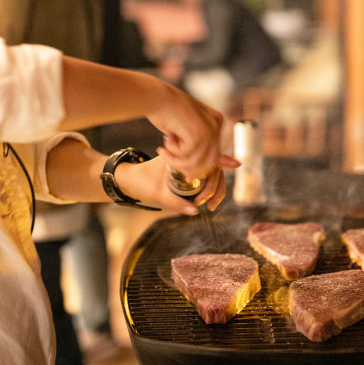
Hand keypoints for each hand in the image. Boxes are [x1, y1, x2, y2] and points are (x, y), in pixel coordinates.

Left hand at [114, 154, 229, 214]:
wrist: (129, 179)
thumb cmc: (141, 181)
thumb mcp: (158, 193)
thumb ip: (176, 203)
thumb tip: (196, 211)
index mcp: (181, 154)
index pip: (206, 157)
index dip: (222, 162)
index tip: (233, 168)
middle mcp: (187, 156)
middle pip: (213, 167)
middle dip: (216, 186)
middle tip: (209, 204)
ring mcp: (189, 164)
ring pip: (212, 173)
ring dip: (216, 189)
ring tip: (211, 206)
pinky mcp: (189, 172)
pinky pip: (206, 178)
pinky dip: (210, 189)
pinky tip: (211, 202)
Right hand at [146, 82, 237, 183]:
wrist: (155, 96)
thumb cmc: (166, 112)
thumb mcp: (187, 129)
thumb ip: (202, 146)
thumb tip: (236, 165)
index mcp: (216, 122)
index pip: (214, 155)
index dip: (196, 164)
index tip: (186, 166)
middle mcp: (216, 125)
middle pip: (208, 162)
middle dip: (187, 165)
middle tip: (168, 157)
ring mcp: (209, 129)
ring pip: (196, 162)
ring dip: (176, 161)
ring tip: (164, 151)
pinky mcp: (198, 134)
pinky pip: (185, 156)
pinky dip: (172, 152)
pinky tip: (166, 138)